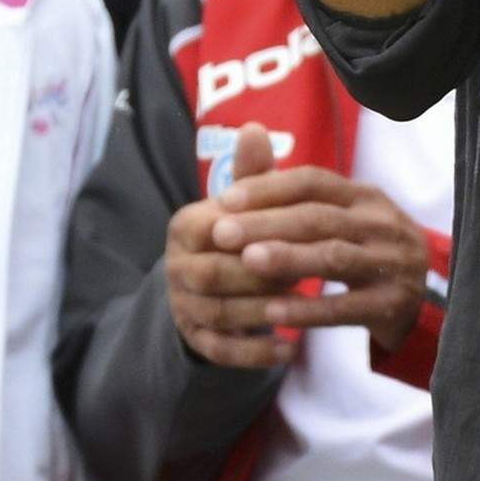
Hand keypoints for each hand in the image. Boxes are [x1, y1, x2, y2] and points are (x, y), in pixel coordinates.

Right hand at [166, 124, 296, 367]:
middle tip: (304, 274)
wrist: (214, 279)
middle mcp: (175, 267)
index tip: (293, 233)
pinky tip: (290, 348)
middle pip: (214, 274)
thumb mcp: (245, 201)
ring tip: (304, 310)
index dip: (253, 232)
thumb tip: (254, 127)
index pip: (215, 229)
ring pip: (220, 313)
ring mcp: (181, 306)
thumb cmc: (239, 230)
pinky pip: (221, 351)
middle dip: (259, 275)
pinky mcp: (194, 339)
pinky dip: (255, 353)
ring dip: (262, 313)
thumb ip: (253, 172)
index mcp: (185, 226)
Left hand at [210, 159, 429, 353]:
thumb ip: (288, 187)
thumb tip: (247, 129)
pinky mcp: (391, 304)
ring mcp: (390, 263)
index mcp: (364, 196)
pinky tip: (272, 313)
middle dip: (267, 223)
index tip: (225, 199)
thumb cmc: (364, 247)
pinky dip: (307, 310)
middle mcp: (380, 223)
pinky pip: (345, 307)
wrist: (425, 295)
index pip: (314, 182)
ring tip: (246, 262)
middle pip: (319, 217)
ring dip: (287, 258)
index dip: (270, 187)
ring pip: (333, 256)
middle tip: (221, 233)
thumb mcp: (338, 215)